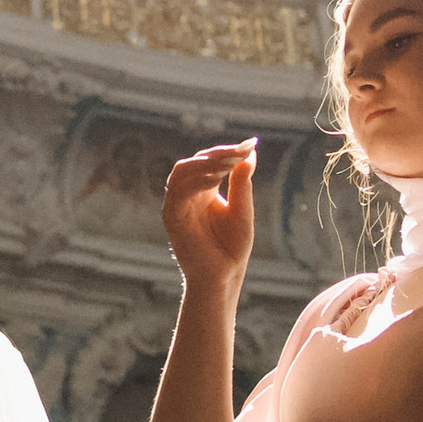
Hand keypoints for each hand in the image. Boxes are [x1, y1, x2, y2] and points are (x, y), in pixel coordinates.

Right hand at [161, 143, 255, 297]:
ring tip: (229, 162)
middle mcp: (188, 195)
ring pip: (181, 172)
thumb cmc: (232, 248)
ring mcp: (178, 206)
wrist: (223, 277)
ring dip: (205, 164)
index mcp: (203, 191)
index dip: (227, 151)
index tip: (249, 145)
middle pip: (193, 162)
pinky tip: (215, 179)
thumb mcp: (242, 211)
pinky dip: (195, 182)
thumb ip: (242, 184)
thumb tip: (250, 154)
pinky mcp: (172, 218)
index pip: (209, 161)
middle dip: (216, 154)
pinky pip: (178, 193)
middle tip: (238, 152)